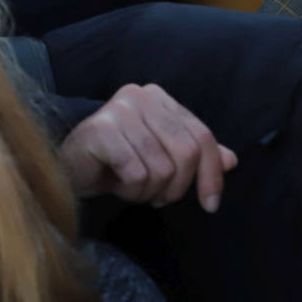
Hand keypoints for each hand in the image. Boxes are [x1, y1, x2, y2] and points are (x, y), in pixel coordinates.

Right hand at [58, 84, 236, 211]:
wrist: (69, 169)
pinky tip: (115, 184)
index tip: (211, 205)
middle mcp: (140, 96)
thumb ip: (195, 155)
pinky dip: (130, 189)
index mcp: (159, 97)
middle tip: (156, 197)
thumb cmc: (115, 163)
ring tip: (131, 186)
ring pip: (162, 168)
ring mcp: (119, 110)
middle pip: (186, 153)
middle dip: (176, 188)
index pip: (202, 136)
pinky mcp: (100, 129)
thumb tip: (232, 159)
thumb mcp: (161, 158)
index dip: (212, 175)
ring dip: (148, 191)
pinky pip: (136, 173)